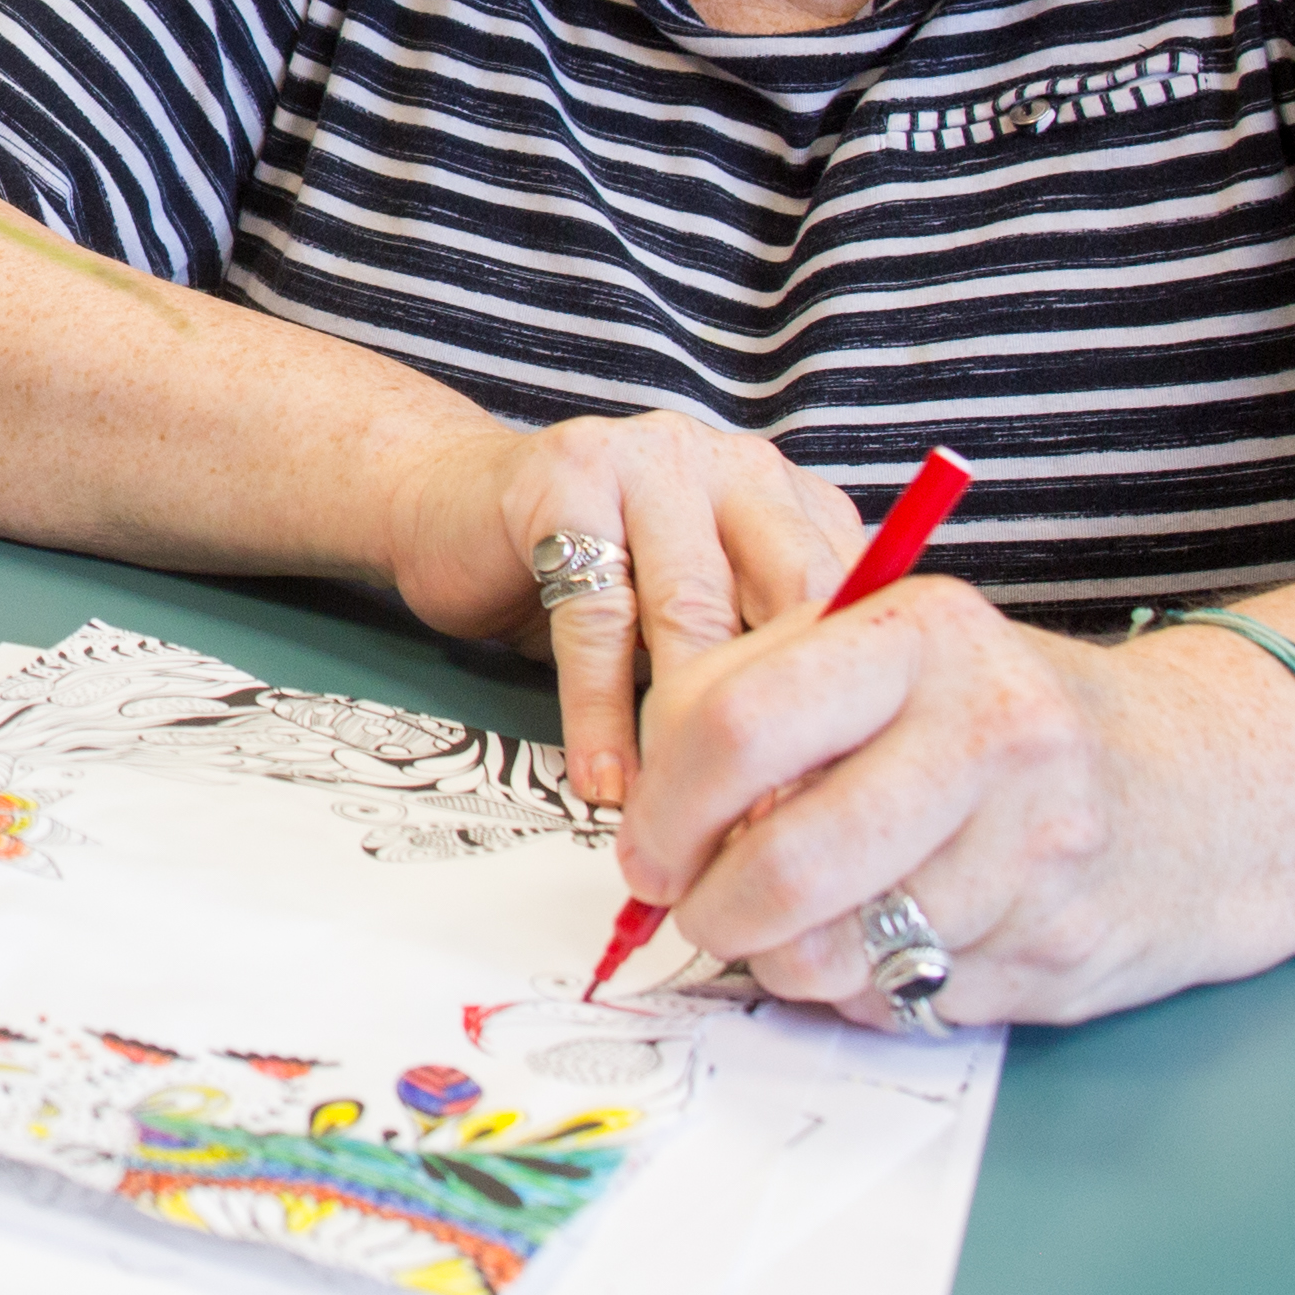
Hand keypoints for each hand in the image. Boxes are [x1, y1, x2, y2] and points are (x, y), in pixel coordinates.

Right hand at [385, 409, 866, 812]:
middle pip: (787, 601)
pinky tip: (604, 781)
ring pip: (692, 612)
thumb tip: (820, 792)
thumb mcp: (695, 610)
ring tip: (691, 825)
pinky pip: (595, 616)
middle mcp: (734, 466)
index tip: (836, 809)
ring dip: (690, 734)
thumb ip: (756, 660)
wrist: (446, 503)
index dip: (848, 710)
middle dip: (783, 726)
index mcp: (788, 497)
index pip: (848, 603)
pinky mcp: (567, 480)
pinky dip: (600, 714)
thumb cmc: (588, 574)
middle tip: (777, 833)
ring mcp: (651, 461)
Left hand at [614, 585, 1294, 1031]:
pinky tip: (885, 941)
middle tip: (698, 908)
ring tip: (789, 928)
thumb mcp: (898, 656)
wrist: (1206, 786)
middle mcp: (989, 732)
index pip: (733, 718)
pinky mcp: (1058, 942)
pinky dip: (863, 987)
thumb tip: (656, 809)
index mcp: (922, 635)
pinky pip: (902, 996)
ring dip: (781, 960)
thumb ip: (773, 698)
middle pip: (783, 855)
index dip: (664, 802)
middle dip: (709, 906)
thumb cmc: (1006, 717)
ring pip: (836, 950)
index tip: (650, 840)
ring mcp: (1035, 846)